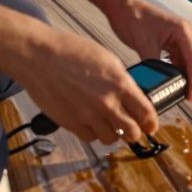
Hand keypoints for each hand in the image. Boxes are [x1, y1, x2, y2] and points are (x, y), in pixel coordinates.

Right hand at [12, 31, 159, 144]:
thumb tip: (133, 97)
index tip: (151, 126)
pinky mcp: (70, 123)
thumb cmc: (71, 52)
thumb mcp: (108, 59)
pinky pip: (90, 138)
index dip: (151, 122)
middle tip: (134, 129)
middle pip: (132, 133)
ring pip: (111, 139)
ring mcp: (88, 115)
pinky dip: (94, 134)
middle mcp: (107, 103)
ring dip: (114, 134)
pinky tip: (93, 124)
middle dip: (136, 132)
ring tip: (111, 125)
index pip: (146, 113)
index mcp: (120, 84)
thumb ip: (123, 81)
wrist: (40, 56)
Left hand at [106, 0, 191, 102]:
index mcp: (183, 30)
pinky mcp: (173, 40)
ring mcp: (181, 36)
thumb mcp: (144, 43)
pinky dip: (181, 70)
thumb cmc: (132, 18)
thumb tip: (159, 84)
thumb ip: (155, 64)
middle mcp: (186, 32)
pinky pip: (182, 58)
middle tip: (191, 98)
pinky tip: (175, 82)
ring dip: (190, 76)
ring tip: (184, 93)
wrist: (121, 6)